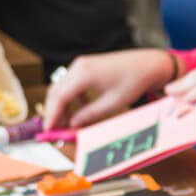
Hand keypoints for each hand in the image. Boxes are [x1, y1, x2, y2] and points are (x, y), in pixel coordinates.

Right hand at [42, 49, 176, 127]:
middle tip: (56, 130)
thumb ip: (89, 114)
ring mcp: (81, 64)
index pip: (59, 97)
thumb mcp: (112, 103)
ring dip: (62, 106)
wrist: (147, 64)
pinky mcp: (85, 66)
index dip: (52, 116)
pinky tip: (80, 110)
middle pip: (56, 92)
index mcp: (84, 74)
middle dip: (54, 112)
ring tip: (69, 124)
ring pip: (61, 88)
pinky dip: (71, 98)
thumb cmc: (133, 82)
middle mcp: (78, 66)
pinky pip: (71, 84)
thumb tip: (72, 125)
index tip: (48, 131)